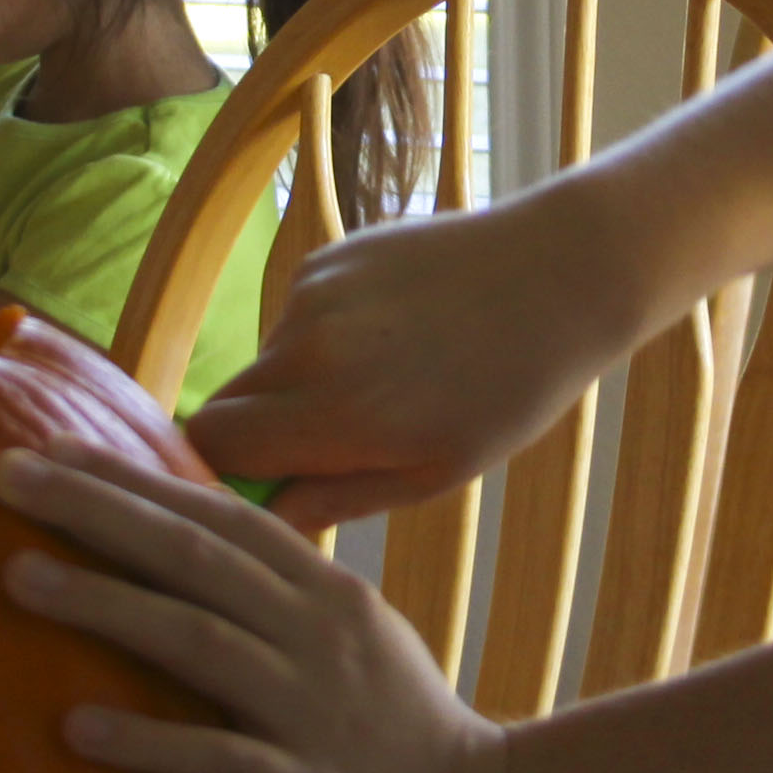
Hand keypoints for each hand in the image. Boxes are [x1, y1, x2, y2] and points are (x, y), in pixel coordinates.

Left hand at [0, 447, 510, 772]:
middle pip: (195, 557)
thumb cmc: (402, 737)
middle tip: (3, 474)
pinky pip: (219, 760)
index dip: (133, 477)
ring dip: (104, 605)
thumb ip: (282, 597)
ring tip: (15, 578)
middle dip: (97, 510)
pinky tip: (76, 728)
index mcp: (325, 594)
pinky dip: (148, 740)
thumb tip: (192, 552)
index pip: (218, 516)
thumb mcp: (352, 642)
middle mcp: (319, 636)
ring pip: (199, 640)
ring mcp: (314, 712)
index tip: (49, 448)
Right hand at [186, 188, 658, 528]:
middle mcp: (307, 346)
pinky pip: (297, 315)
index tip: (263, 487)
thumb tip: (269, 515)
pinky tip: (395, 333)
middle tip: (325, 445)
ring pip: (266, 359)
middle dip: (257, 433)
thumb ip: (338, 498)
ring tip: (386, 379)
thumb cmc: (510, 391)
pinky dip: (324, 336)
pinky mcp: (328, 256)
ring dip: (298, 382)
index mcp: (334, 413)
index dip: (223, 473)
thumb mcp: (434, 472)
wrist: (560, 272)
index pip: (212, 446)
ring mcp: (313, 292)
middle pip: (225, 403)